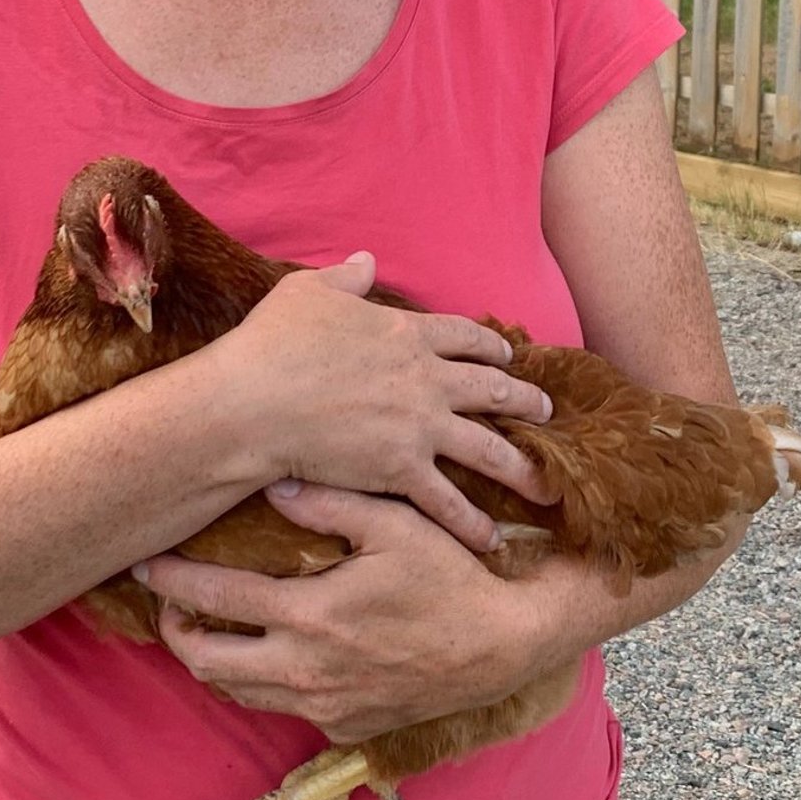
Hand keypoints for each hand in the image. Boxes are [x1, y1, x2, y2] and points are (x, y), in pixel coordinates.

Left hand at [140, 482, 545, 740]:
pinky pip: (285, 709)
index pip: (217, 598)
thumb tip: (270, 483)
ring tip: (210, 627)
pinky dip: (264, 684)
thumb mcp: (395, 524)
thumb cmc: (450, 576)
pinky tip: (274, 654)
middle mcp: (307, 671)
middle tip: (171, 604)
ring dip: (215, 661)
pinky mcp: (345, 727)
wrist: (503, 646)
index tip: (146, 563)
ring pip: (240, 693)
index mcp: (311, 615)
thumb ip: (328, 503)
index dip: (173, 580)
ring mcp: (325, 706)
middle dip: (177, 633)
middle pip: (209, 663)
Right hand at [213, 255, 552, 553]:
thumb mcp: (307, 292)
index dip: (490, 347)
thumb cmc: (272, 344)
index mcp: (407, 333)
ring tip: (547, 481)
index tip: (508, 356)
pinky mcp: (402, 470)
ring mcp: (419, 426)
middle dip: (525, 400)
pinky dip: (471, 521)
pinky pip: (448, 500)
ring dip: (521, 465)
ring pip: (487, 447)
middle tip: (547, 411)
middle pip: (492, 388)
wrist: (253, 402)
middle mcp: (426, 378)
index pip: (465, 337)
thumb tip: (367, 260)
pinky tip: (491, 539)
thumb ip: (345, 278)